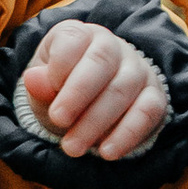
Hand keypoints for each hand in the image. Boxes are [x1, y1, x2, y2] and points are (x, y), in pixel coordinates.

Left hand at [25, 16, 171, 160]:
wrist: (91, 106)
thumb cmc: (63, 92)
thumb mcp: (44, 89)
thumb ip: (39, 86)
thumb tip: (33, 79)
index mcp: (80, 36)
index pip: (74, 40)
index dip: (60, 67)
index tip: (46, 92)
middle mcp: (112, 47)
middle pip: (100, 61)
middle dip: (77, 94)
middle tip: (58, 121)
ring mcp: (137, 69)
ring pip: (123, 88)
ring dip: (96, 121)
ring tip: (73, 147)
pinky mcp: (155, 96)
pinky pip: (148, 111)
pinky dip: (127, 134)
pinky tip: (107, 152)